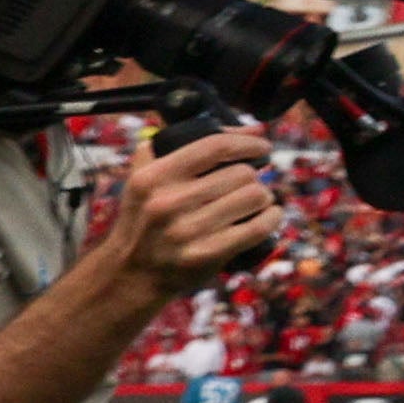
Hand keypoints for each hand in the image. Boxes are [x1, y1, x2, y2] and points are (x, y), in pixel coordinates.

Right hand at [72, 133, 286, 313]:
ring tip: (256, 199)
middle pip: (241, 173)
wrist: (131, 273)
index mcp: (153, 177)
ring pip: (254, 197)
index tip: (262, 146)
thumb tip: (251, 129)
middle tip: (250, 182)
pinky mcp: (206, 255)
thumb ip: (182, 143)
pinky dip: (272, 217)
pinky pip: (258, 227)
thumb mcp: (144, 175)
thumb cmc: (145, 217)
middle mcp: (168, 203)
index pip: (214, 147)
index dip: (247, 143)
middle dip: (254, 175)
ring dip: (264, 195)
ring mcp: (188, 231)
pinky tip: (269, 214)